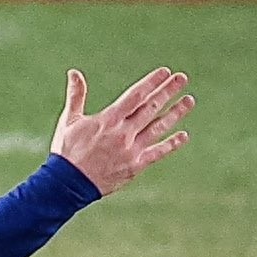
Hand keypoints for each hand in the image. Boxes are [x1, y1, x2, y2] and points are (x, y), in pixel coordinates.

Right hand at [50, 66, 193, 194]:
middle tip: (182, 78)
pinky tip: (183, 135)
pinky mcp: (135, 166)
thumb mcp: (69, 121)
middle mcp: (124, 133)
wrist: (67, 184)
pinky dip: (171, 144)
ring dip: (175, 113)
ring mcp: (132, 150)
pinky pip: (158, 152)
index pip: (135, 96)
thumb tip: (74, 72)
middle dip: (167, 91)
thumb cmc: (66, 151)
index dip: (151, 83)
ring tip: (189, 100)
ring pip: (159, 128)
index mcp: (108, 120)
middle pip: (151, 108)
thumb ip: (76, 95)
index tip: (165, 72)